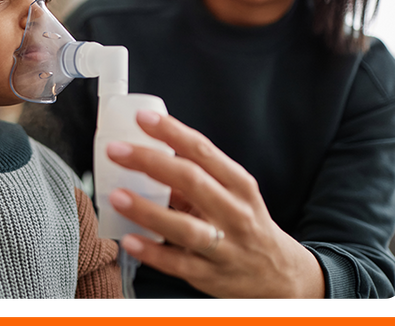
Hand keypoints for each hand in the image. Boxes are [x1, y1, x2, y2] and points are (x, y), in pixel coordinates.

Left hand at [106, 110, 324, 298]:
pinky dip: (152, 252)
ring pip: (184, 227)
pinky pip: (177, 263)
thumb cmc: (244, 223)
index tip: (142, 118)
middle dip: (150, 162)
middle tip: (116, 150)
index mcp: (239, 184)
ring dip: (147, 210)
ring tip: (117, 195)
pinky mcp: (210, 275)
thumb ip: (194, 177)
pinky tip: (128, 239)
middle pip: (191, 181)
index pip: (203, 150)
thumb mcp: (231, 195)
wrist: (278, 274)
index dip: (171, 132)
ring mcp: (224, 246)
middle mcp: (235, 212)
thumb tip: (147, 155)